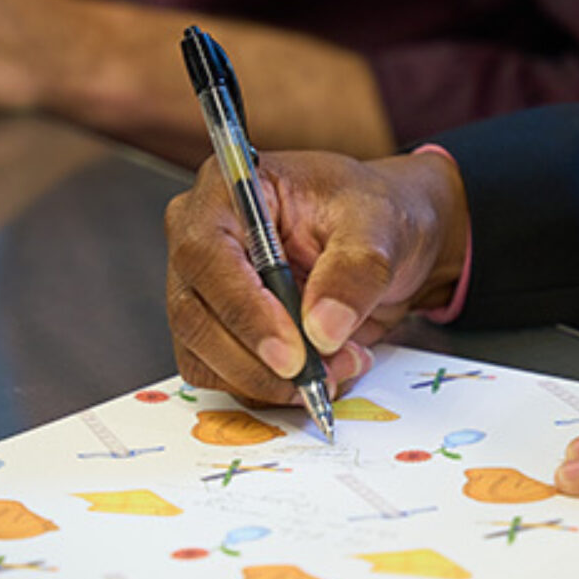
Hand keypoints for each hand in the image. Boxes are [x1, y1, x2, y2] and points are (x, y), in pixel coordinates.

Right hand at [165, 150, 468, 404]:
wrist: (384, 242)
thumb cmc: (372, 214)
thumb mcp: (379, 227)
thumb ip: (355, 271)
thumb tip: (323, 328)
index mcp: (228, 190)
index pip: (207, 256)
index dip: (244, 311)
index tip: (292, 354)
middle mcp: (200, 239)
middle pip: (194, 316)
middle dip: (259, 361)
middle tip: (322, 375)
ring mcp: (203, 290)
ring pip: (204, 357)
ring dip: (269, 380)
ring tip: (337, 366)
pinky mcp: (216, 331)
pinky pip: (224, 376)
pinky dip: (270, 388)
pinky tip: (320, 371)